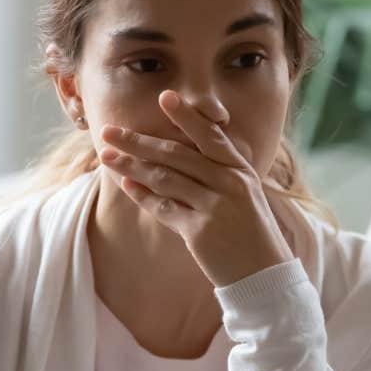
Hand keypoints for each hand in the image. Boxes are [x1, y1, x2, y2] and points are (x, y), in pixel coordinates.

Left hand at [98, 90, 293, 287]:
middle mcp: (229, 183)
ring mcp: (214, 207)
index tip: (164, 96)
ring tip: (106, 156)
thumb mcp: (245, 194)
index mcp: (241, 170)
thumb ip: (220, 171)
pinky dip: (143, 196)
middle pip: (176, 154)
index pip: (210, 135)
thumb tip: (182, 152)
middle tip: (109, 131)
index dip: (186, 116)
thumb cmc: (251, 232)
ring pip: (165, 178)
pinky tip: (127, 184)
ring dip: (131, 165)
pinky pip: (164, 208)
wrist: (263, 274)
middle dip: (138, 141)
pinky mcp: (200, 232)